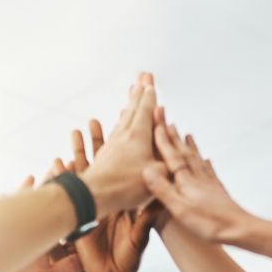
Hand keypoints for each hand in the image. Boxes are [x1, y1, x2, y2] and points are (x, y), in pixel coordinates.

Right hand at [64, 123, 156, 271]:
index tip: (127, 126)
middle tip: (99, 119)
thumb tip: (159, 203)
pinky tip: (59, 160)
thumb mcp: (138, 239)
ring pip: (89, 170)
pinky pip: (71, 189)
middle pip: (108, 163)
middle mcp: (114, 197)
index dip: (130, 147)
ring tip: (79, 130)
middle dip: (103, 139)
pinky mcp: (81, 213)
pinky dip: (64, 174)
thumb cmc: (127, 262)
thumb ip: (145, 222)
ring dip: (83, 150)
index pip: (132, 167)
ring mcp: (97, 203)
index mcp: (131, 199)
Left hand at [81, 72, 164, 215]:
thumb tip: (177, 153)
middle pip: (132, 109)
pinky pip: (112, 136)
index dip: (150, 96)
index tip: (150, 81)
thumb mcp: (158, 174)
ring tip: (131, 96)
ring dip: (128, 107)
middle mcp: (124, 136)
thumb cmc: (126, 185)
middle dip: (139, 93)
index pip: (146, 110)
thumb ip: (170, 160)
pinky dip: (118, 125)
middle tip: (141, 77)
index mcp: (139, 136)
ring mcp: (112, 145)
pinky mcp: (103, 158)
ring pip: (122, 120)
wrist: (93, 195)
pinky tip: (116, 126)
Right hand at [143, 117, 251, 242]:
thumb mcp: (179, 208)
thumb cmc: (209, 223)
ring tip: (187, 134)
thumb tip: (146, 169)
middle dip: (173, 135)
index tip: (155, 119)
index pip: (170, 155)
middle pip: (183, 152)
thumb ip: (162, 189)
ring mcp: (209, 183)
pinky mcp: (218, 191)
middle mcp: (198, 177)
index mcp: (186, 181)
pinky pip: (210, 172)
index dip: (161, 138)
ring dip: (189, 146)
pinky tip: (207, 160)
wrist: (240, 230)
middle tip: (167, 118)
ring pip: (196, 159)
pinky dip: (206, 163)